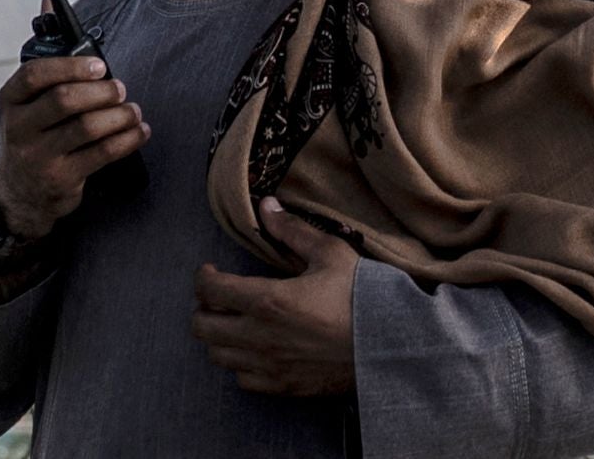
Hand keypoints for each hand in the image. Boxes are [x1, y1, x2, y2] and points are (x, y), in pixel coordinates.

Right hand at [0, 37, 148, 242]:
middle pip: (65, 101)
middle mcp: (18, 129)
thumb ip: (45, 50)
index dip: (70, 67)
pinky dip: (128, 139)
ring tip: (133, 110)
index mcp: (9, 100)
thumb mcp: (29, 96)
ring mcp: (38, 157)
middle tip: (120, 89)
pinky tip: (139, 130)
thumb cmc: (34, 130)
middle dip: (102, 91)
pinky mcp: (60, 180)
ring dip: (120, 116)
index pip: (34, 75)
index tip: (98, 66)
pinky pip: (103, 154)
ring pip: (88, 128)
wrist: (19, 193)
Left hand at [193, 199, 360, 397]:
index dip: (203, 277)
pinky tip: (256, 349)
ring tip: (234, 321)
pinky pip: (242, 378)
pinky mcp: (281, 386)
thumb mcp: (331, 253)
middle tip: (219, 296)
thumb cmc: (362, 295)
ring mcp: (268, 365)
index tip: (210, 270)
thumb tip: (267, 206)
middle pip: (202, 327)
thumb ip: (293, 230)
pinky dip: (240, 362)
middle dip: (203, 307)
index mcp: (267, 300)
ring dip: (219, 336)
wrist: (390, 345)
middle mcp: (259, 337)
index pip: (211, 290)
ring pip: (217, 355)